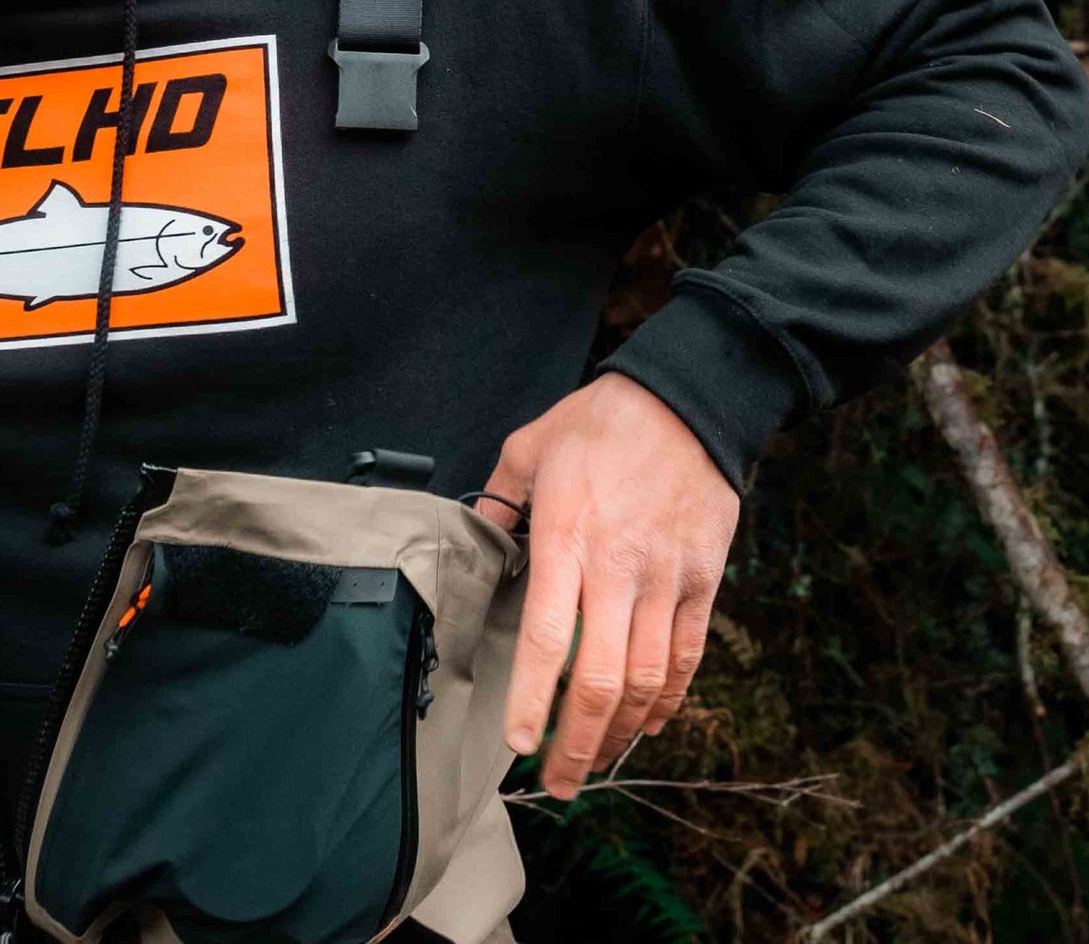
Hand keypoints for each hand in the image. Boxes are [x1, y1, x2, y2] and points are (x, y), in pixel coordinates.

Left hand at [481, 372, 738, 799]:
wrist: (686, 402)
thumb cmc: (600, 421)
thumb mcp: (529, 447)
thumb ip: (500, 500)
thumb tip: (480, 540)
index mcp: (566, 538)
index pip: (545, 637)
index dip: (532, 698)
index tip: (517, 744)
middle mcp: (617, 569)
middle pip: (601, 681)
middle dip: (576, 743)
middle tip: (555, 781)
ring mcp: (666, 581)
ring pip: (647, 683)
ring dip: (620, 735)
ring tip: (593, 763)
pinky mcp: (703, 583)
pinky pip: (686, 659)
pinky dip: (667, 702)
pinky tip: (646, 724)